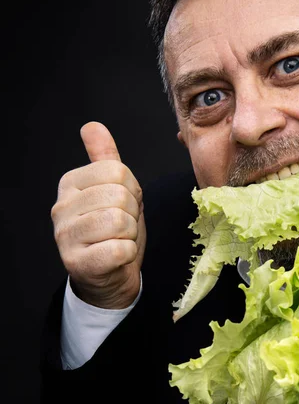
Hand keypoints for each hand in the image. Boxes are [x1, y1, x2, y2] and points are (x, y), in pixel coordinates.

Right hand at [51, 122, 145, 307]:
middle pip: (120, 195)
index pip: (117, 171)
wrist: (108, 277)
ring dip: (130, 233)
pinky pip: (120, 248)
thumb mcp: (113, 190)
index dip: (131, 189)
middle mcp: (60, 208)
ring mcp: (65, 237)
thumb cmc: (113, 231)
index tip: (123, 204)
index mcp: (70, 184)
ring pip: (120, 221)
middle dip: (132, 213)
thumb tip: (92, 126)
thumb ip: (104, 158)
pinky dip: (128, 253)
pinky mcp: (77, 263)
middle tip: (122, 226)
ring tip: (118, 239)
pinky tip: (116, 256)